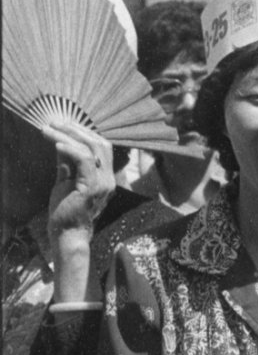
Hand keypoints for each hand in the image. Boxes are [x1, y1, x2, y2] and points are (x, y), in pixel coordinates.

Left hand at [42, 118, 113, 241]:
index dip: (84, 132)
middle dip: (77, 129)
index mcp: (105, 176)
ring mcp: (103, 183)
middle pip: (100, 143)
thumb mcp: (66, 181)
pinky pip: (84, 161)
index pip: (102, 147)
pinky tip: (57, 144)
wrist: (67, 232)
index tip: (64, 124)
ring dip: (69, 135)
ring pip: (92, 148)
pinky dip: (70, 149)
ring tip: (50, 129)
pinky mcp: (91, 187)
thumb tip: (61, 143)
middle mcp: (108, 178)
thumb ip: (67, 164)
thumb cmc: (65, 209)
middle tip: (56, 122)